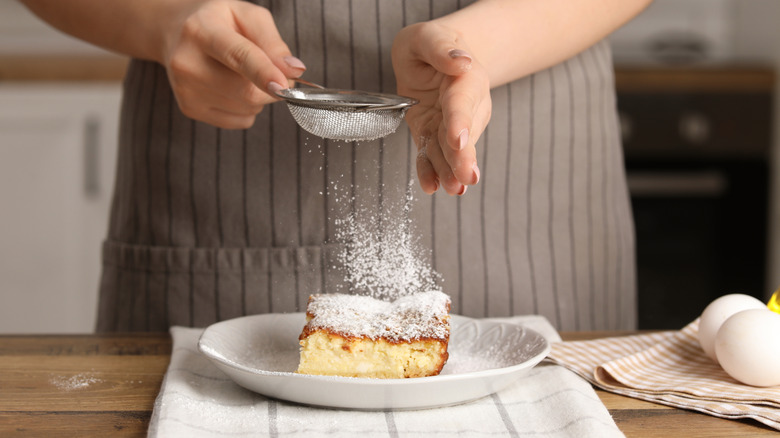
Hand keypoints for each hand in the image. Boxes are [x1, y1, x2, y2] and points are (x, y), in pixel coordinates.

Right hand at [162, 0, 304, 128]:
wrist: (177, 33)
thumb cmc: (220, 23)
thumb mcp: (248, 16)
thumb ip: (274, 42)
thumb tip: (293, 71)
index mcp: (202, 31)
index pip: (238, 56)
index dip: (263, 73)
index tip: (283, 86)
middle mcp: (188, 62)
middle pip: (247, 91)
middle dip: (272, 86)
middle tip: (271, 70)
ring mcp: (186, 90)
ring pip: (248, 109)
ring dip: (258, 96)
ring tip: (239, 73)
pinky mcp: (190, 109)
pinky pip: (240, 121)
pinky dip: (247, 108)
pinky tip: (230, 86)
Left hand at [392, 21, 490, 194]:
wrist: (435, 56)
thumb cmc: (432, 44)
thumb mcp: (429, 36)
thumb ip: (441, 48)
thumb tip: (461, 62)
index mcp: (467, 79)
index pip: (462, 102)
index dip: (460, 121)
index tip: (459, 139)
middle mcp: (466, 107)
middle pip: (463, 134)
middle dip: (463, 156)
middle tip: (466, 177)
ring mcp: (450, 125)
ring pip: (450, 151)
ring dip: (450, 171)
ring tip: (452, 189)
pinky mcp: (433, 135)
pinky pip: (432, 156)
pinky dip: (432, 172)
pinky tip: (431, 187)